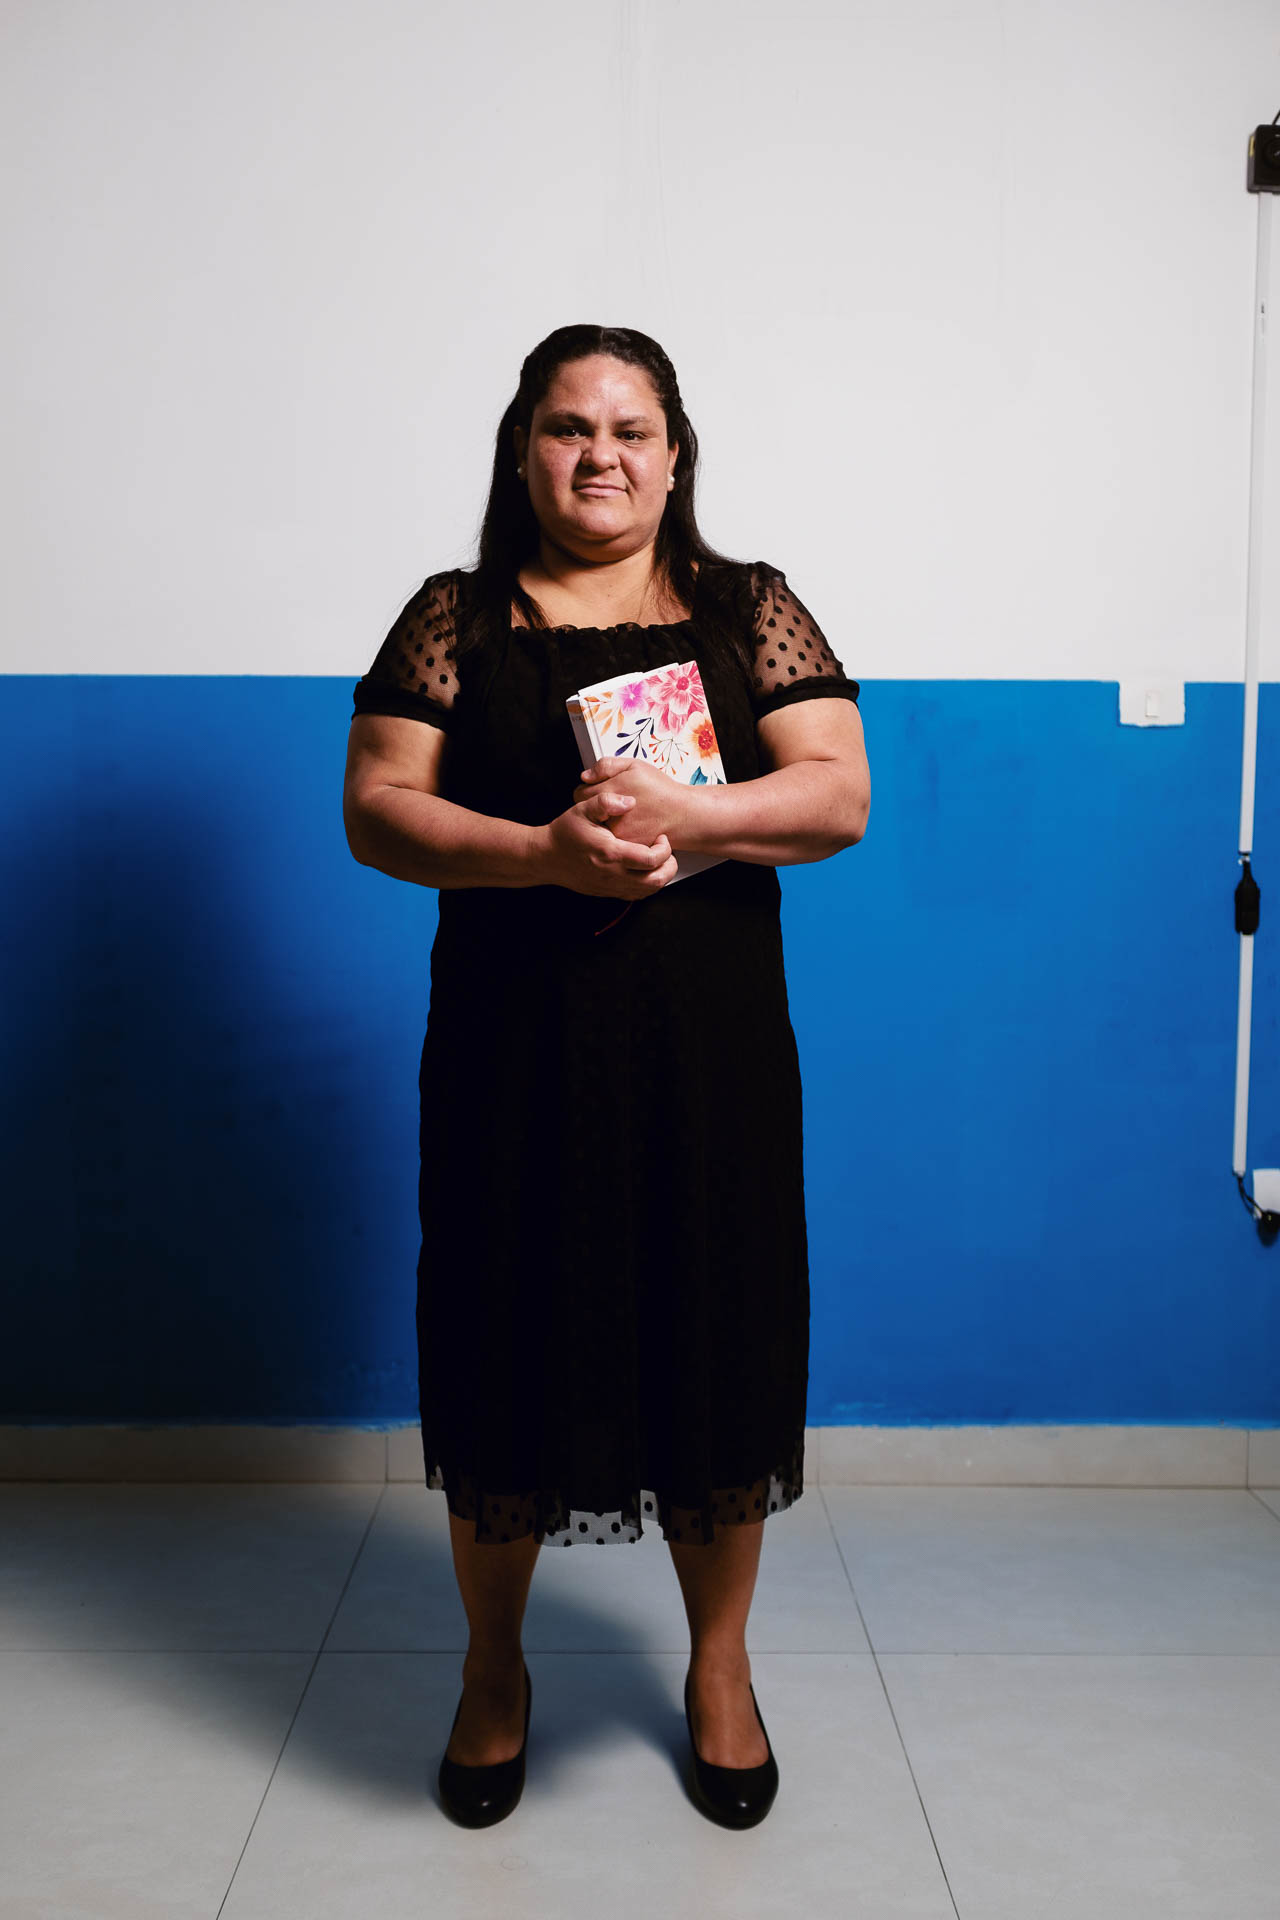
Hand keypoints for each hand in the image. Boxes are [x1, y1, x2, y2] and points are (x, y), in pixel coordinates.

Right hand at [535, 762, 679, 898]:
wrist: (545, 857)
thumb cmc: (564, 833)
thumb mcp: (582, 809)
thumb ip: (606, 802)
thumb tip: (629, 801)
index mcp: (610, 853)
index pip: (651, 860)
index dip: (665, 849)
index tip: (662, 837)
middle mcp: (612, 874)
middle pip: (656, 881)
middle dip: (669, 865)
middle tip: (665, 850)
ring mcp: (611, 886)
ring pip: (649, 891)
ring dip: (660, 876)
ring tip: (657, 859)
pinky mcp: (608, 892)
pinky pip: (636, 895)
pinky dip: (647, 885)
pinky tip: (644, 870)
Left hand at [573, 757, 691, 850]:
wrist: (681, 815)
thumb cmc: (660, 790)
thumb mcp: (634, 766)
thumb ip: (606, 766)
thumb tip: (586, 775)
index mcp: (607, 792)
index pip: (580, 793)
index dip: (589, 789)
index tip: (599, 789)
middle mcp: (607, 815)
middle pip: (586, 812)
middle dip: (594, 806)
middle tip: (610, 802)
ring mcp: (615, 833)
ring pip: (596, 828)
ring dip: (602, 821)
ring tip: (619, 814)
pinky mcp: (624, 847)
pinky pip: (609, 840)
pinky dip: (613, 834)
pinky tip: (626, 826)